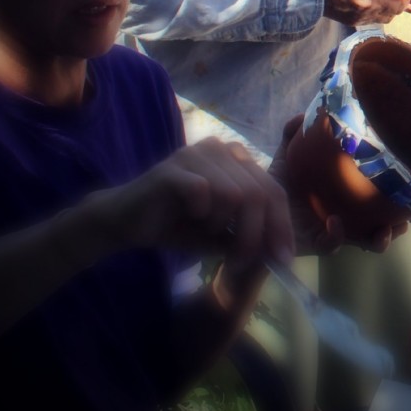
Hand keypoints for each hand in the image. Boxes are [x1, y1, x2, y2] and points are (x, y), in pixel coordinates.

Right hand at [93, 137, 294, 268]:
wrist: (126, 222)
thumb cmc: (177, 225)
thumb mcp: (221, 234)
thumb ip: (248, 237)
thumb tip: (279, 255)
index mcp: (239, 160)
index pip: (273, 190)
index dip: (281, 226)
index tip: (283, 260)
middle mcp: (222, 149)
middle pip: (258, 194)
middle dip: (254, 235)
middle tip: (239, 261)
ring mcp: (197, 154)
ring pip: (235, 194)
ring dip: (223, 225)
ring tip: (207, 231)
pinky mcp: (173, 167)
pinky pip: (203, 191)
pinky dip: (201, 213)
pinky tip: (190, 216)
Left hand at [269, 115, 410, 254]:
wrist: (252, 209)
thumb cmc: (275, 183)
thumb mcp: (285, 156)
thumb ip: (292, 134)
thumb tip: (302, 114)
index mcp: (344, 194)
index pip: (376, 197)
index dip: (396, 197)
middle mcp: (344, 214)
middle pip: (380, 223)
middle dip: (398, 225)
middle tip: (407, 219)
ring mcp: (332, 232)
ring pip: (365, 242)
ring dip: (379, 240)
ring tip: (384, 232)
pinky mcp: (313, 245)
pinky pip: (331, 246)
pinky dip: (337, 236)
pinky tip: (336, 223)